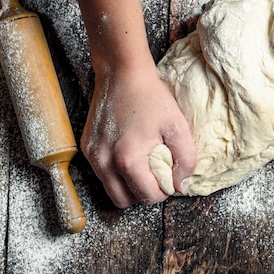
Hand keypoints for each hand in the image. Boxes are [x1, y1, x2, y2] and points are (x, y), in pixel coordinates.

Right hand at [81, 62, 196, 207]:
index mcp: (128, 159)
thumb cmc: (151, 97)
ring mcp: (92, 155)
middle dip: (143, 193)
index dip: (164, 190)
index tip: (169, 174)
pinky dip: (115, 172)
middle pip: (125, 201)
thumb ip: (186, 160)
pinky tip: (126, 153)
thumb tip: (181, 185)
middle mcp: (105, 162)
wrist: (122, 72)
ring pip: (111, 190)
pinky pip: (101, 174)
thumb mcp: (177, 126)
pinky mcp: (86, 147)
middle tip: (155, 174)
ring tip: (141, 164)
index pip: (148, 197)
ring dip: (127, 185)